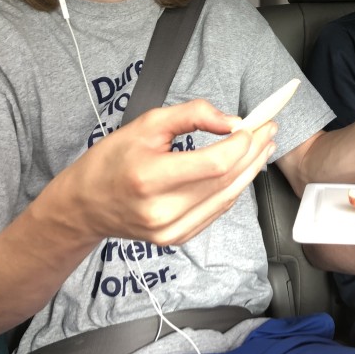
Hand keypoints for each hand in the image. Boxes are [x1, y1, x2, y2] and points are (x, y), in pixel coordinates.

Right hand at [61, 99, 275, 245]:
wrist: (85, 206)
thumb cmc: (112, 161)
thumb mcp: (146, 124)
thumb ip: (192, 115)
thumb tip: (232, 121)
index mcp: (150, 178)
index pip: (215, 163)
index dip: (242, 143)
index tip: (254, 123)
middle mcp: (162, 210)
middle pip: (226, 180)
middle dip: (254, 151)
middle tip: (269, 128)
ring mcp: (170, 230)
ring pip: (228, 197)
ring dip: (251, 169)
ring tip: (265, 146)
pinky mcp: (177, 238)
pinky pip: (217, 210)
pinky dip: (234, 187)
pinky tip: (244, 169)